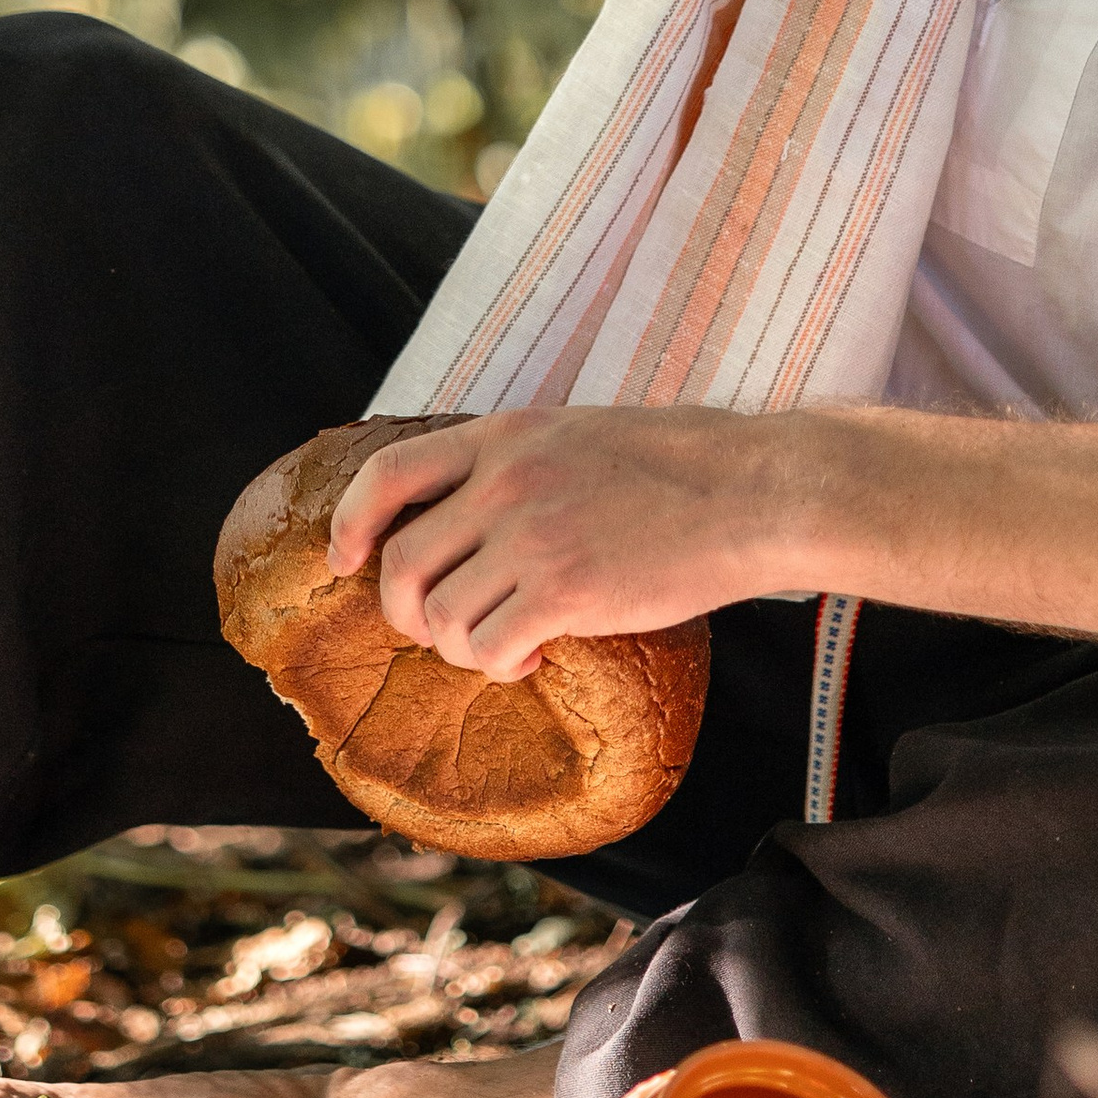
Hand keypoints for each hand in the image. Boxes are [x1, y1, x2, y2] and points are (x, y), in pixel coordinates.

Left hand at [327, 404, 796, 677]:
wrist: (753, 490)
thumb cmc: (681, 464)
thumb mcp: (579, 433)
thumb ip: (519, 463)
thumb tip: (474, 513)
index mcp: (505, 436)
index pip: (389, 475)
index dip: (351, 524)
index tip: (345, 559)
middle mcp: (505, 482)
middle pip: (401, 563)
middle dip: (406, 612)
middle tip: (439, 628)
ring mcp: (531, 536)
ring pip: (442, 617)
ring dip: (463, 645)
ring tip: (509, 641)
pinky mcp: (564, 591)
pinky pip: (490, 648)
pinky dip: (502, 664)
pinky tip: (537, 654)